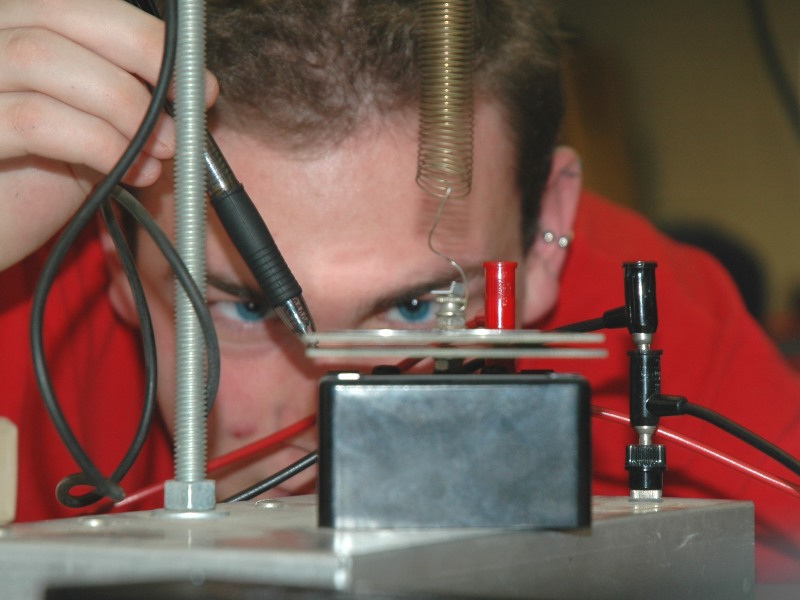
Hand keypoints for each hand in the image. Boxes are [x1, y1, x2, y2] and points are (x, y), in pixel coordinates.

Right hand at [0, 0, 217, 268]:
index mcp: (12, 27)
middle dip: (141, 54)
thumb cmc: (34, 177)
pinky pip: (34, 120)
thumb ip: (121, 94)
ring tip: (164, 149)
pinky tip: (133, 173)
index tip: (198, 79)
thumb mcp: (86, 124)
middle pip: (58, 12)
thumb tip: (193, 85)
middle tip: (189, 107)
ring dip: (124, 106)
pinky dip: (99, 143)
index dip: (143, 34)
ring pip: (41, 57)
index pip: (77, 4)